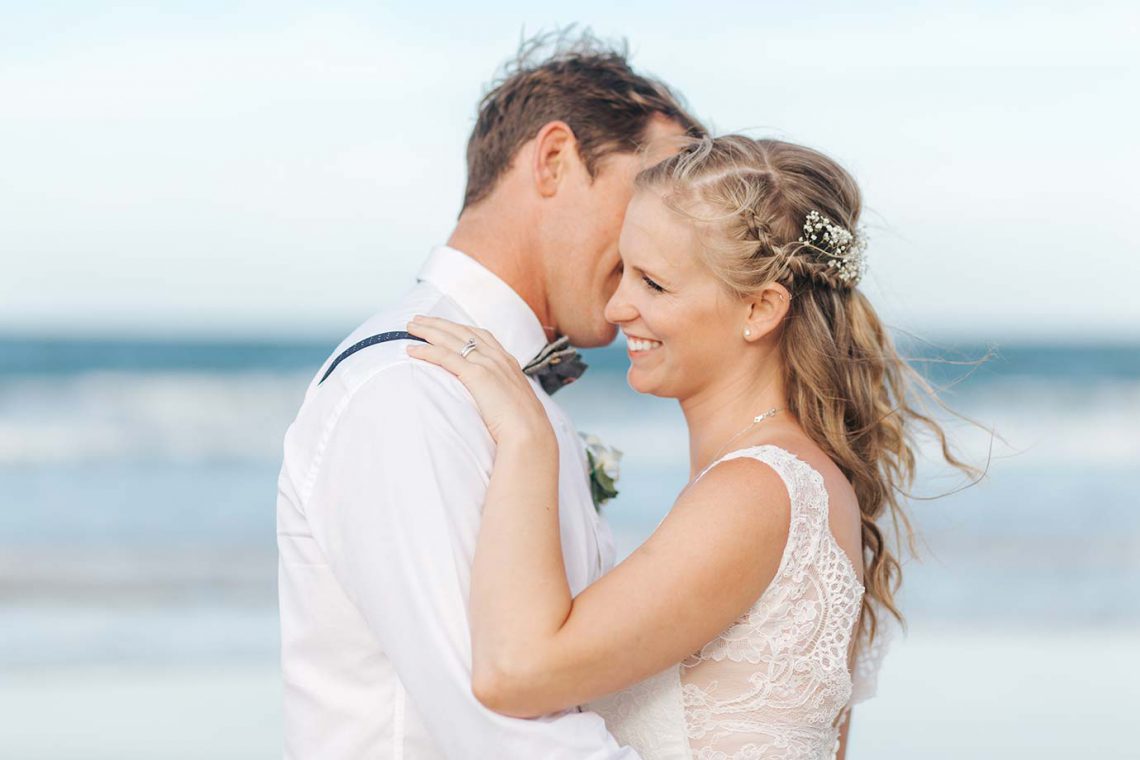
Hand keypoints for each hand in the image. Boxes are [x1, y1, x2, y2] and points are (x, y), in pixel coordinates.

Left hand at [405, 315, 553, 445]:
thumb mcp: (515, 404)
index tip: (443, 325)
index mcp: (508, 362)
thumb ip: (503, 396)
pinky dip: (427, 351)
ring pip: (451, 339)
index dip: (459, 328)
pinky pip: (445, 357)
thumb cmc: (523, 427)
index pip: (480, 335)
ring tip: (410, 327)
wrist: (530, 434)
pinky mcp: (477, 375)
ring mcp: (488, 364)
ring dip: (428, 331)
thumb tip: (494, 404)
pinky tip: (412, 350)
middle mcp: (498, 357)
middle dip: (438, 323)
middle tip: (418, 319)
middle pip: (462, 331)